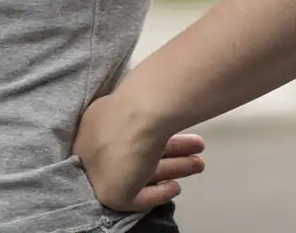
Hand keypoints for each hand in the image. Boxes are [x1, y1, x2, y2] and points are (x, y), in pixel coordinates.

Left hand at [73, 93, 205, 212]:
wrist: (137, 115)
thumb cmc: (140, 101)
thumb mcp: (140, 97)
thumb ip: (145, 109)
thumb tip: (161, 107)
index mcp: (97, 121)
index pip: (124, 137)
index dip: (151, 140)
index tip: (174, 136)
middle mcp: (95, 146)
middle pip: (137, 154)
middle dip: (171, 151)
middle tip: (197, 146)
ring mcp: (100, 172)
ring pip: (142, 172)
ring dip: (172, 168)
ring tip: (200, 164)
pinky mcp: (111, 194)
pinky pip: (137, 198)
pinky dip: (157, 193)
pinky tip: (175, 187)